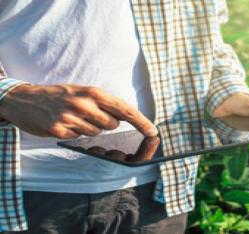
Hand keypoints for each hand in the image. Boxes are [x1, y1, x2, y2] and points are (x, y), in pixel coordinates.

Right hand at [0, 84, 157, 138]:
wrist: (25, 98)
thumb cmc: (60, 95)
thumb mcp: (83, 91)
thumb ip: (104, 102)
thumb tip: (124, 117)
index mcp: (94, 92)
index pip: (125, 109)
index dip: (141, 121)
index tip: (153, 131)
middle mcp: (85, 104)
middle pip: (112, 125)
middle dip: (105, 123)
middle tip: (89, 114)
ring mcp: (71, 117)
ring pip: (96, 133)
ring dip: (88, 128)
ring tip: (74, 117)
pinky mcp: (59, 130)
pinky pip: (78, 138)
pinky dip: (74, 133)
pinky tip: (64, 123)